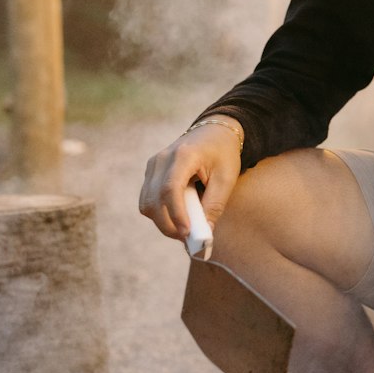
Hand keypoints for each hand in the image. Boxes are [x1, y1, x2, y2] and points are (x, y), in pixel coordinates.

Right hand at [139, 120, 242, 240]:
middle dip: (169, 225)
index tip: (187, 233)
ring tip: (185, 230)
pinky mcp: (150, 173)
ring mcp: (153, 166)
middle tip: (189, 239)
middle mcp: (161, 159)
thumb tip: (204, 234)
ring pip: (147, 203)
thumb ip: (214, 205)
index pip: (170, 189)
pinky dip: (160, 214)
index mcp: (183, 155)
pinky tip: (178, 218)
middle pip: (153, 200)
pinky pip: (148, 200)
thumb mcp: (227, 179)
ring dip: (163, 222)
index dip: (176, 214)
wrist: (214, 133)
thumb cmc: (223, 154)